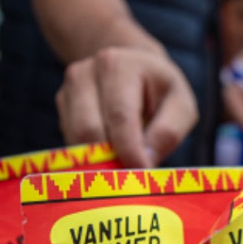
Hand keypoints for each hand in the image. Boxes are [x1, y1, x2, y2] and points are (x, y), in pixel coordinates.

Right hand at [56, 46, 197, 167]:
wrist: (134, 67)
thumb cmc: (161, 90)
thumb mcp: (181, 106)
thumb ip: (168, 132)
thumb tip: (145, 162)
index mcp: (118, 66)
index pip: (119, 116)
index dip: (129, 150)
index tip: (141, 174)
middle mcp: (85, 73)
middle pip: (89, 131)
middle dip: (110, 159)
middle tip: (131, 178)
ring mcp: (69, 89)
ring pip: (75, 140)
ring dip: (98, 159)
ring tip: (124, 162)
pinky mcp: (62, 105)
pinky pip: (71, 141)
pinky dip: (90, 154)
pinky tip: (110, 149)